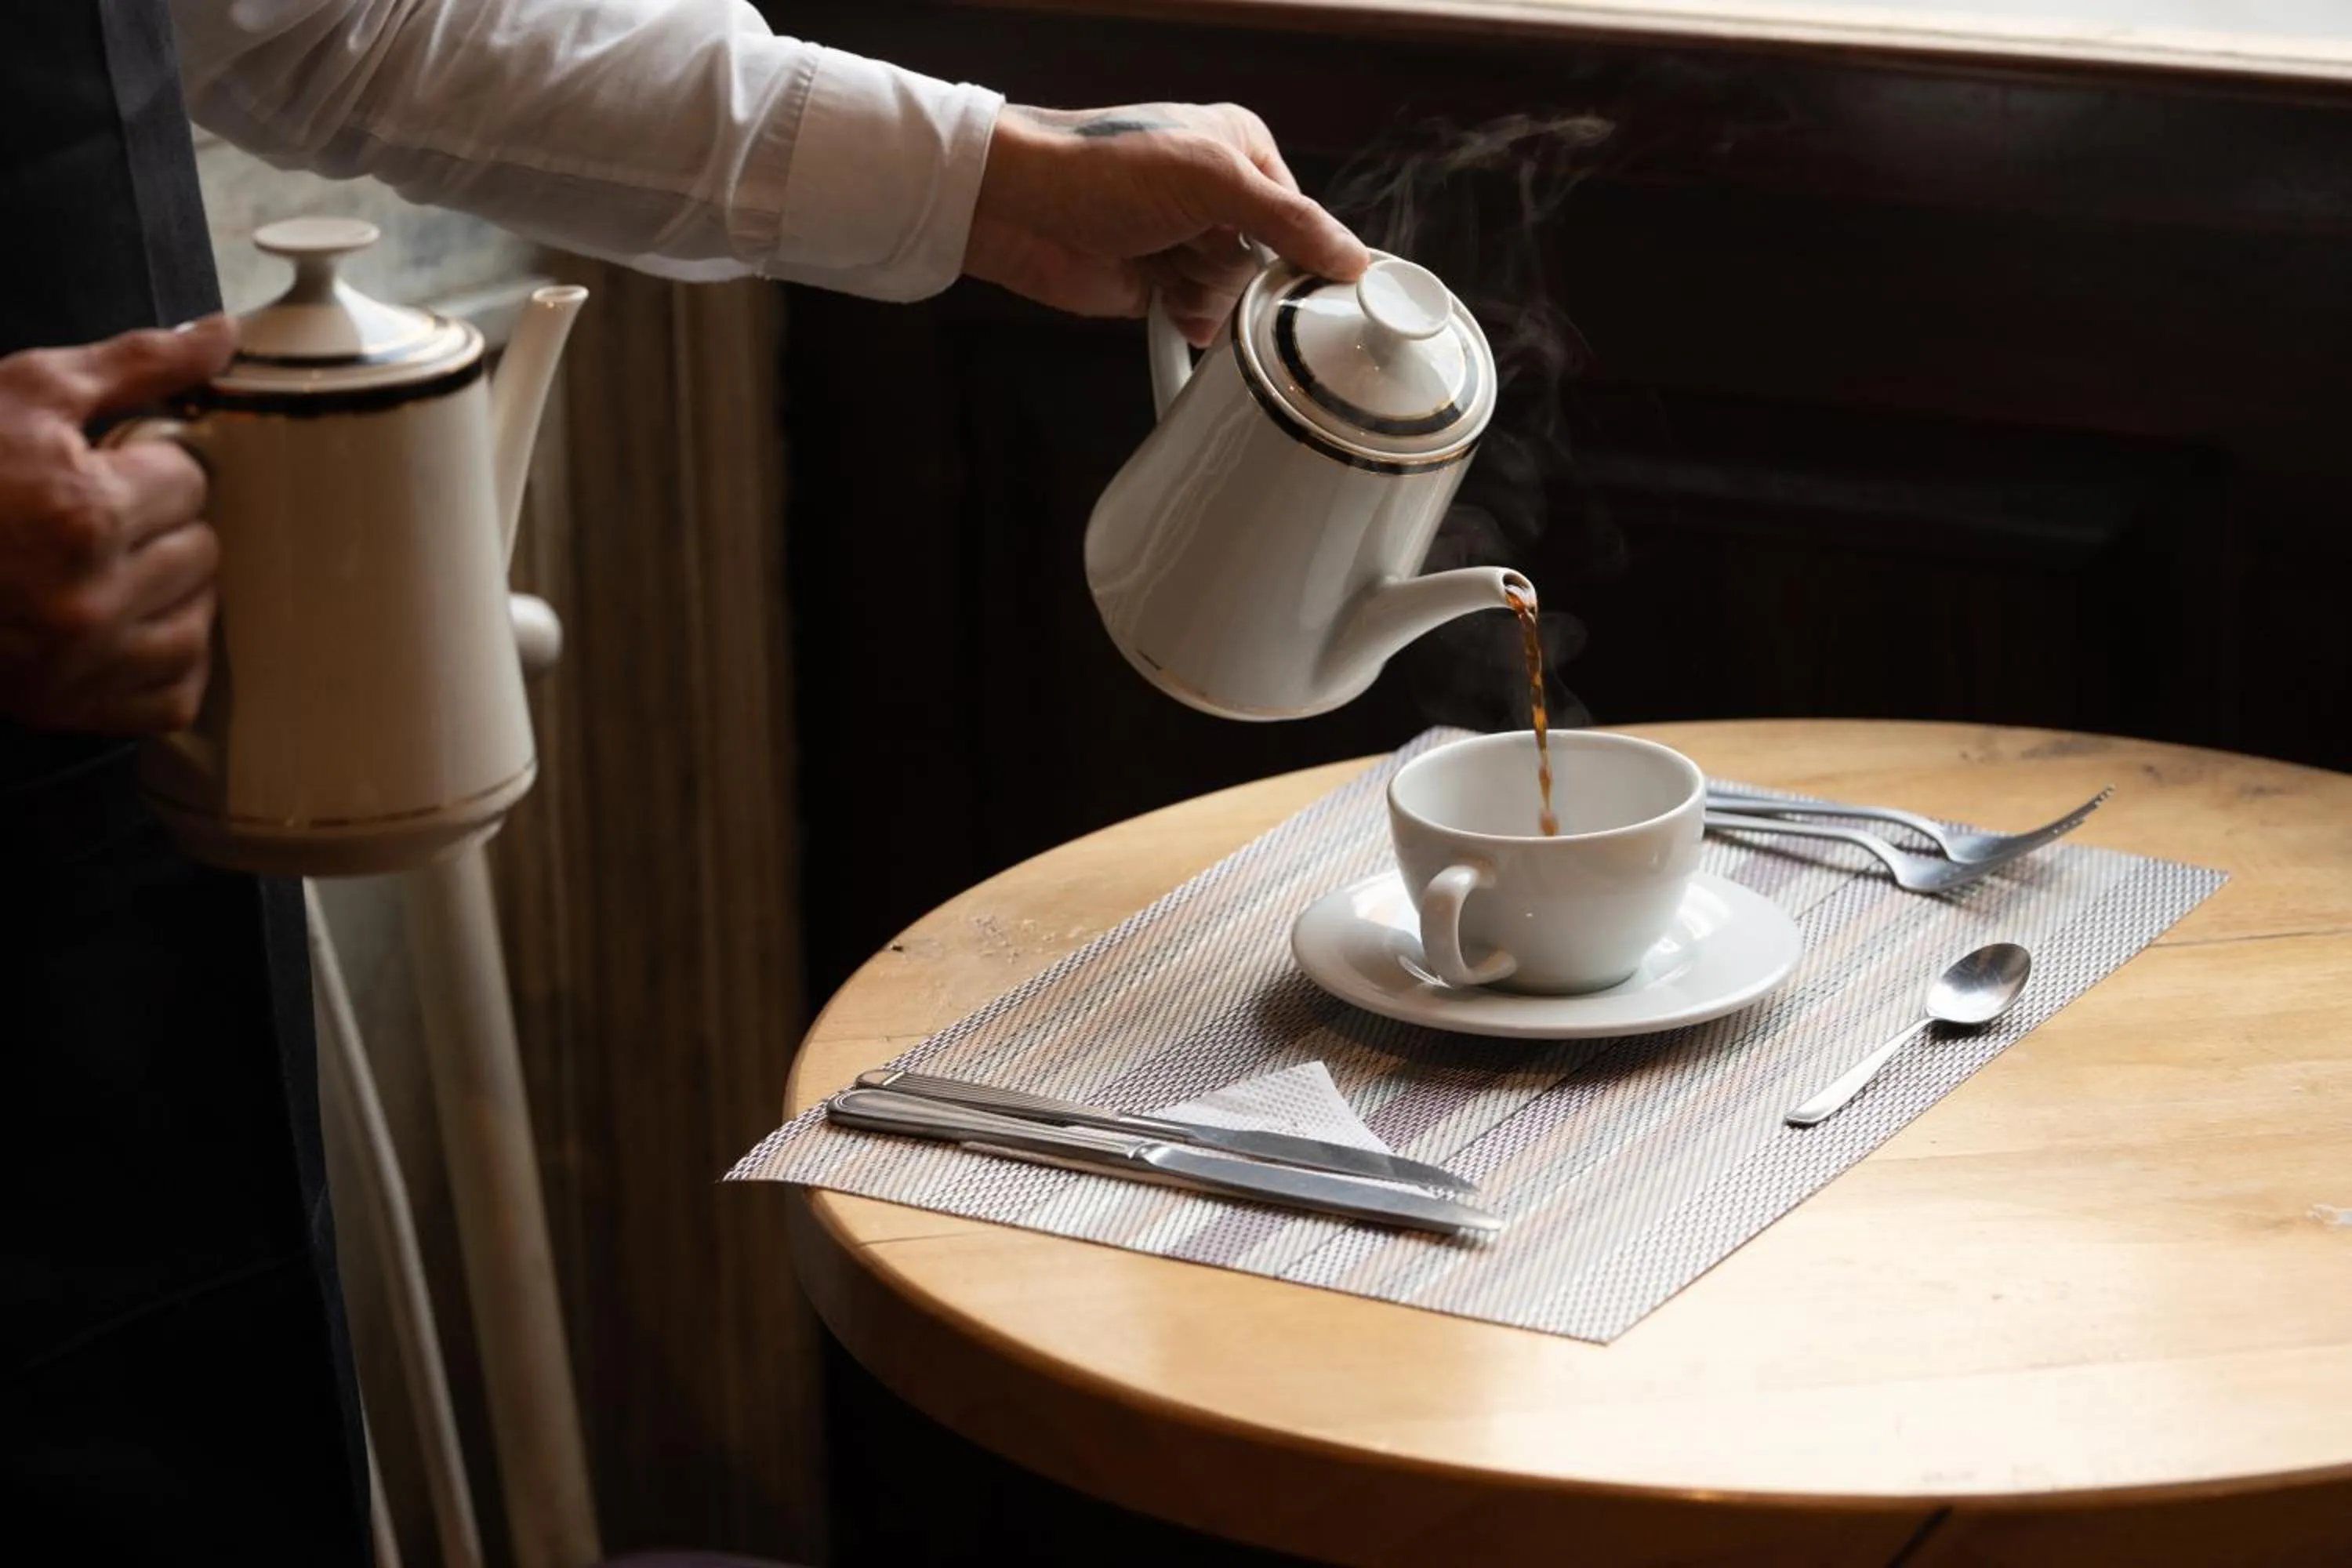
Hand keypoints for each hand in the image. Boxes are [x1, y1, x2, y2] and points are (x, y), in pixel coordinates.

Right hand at [0, 317, 235, 733]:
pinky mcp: (68, 709)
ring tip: (111, 566)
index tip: (106, 467)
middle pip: (201, 551)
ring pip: (200, 623)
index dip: (149, 465)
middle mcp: (89, 599)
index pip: (190, 481)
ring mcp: (80, 664)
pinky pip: (174, 698)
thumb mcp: (25, 392)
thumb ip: (137, 362)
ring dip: (171, 593)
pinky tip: (126, 628)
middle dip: (161, 525)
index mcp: (82, 515)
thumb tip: (226, 333)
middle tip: (100, 516)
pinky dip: (163, 664)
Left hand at [965, 101, 1369, 345]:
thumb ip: (1288, 221)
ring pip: (1236, 297)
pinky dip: (1189, 321)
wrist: (1020, 208)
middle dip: (1236, 271)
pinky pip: (1203, 321)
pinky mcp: (1161, 287)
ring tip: (1167, 266)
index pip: (1303, 217)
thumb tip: (1349, 256)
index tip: (1306, 280)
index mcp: (1242, 150)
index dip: (1301, 252)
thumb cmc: (1103, 168)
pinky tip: (1167, 303)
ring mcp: (1189, 244)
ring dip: (1204, 292)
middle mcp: (1220, 197)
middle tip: (1199, 251)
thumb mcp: (1212, 178)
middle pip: (1271, 265)